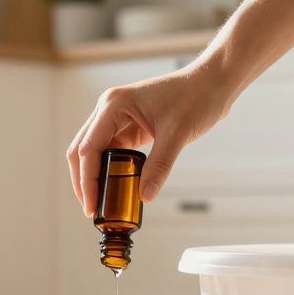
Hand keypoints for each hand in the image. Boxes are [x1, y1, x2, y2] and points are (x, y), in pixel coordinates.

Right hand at [66, 64, 231, 216]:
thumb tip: (145, 196)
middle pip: (81, 150)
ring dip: (93, 177)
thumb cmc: (196, 98)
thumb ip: (159, 166)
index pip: (88, 148)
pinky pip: (109, 151)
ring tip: (100, 203)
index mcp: (114, 105)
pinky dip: (107, 170)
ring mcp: (116, 117)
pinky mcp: (127, 126)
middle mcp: (109, 109)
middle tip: (92, 210)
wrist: (211, 83)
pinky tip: (113, 188)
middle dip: (83, 181)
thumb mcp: (177, 135)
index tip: (92, 206)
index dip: (86, 180)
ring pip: (92, 152)